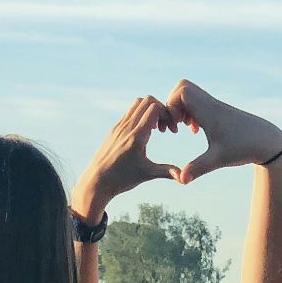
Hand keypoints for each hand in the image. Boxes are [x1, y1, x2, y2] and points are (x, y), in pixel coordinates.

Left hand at [74, 96, 180, 220]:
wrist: (96, 182)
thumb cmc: (122, 180)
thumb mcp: (147, 175)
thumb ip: (167, 172)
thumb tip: (185, 178)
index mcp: (136, 136)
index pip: (154, 108)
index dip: (167, 114)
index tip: (171, 130)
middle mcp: (126, 127)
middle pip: (147, 100)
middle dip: (160, 109)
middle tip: (165, 127)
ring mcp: (119, 126)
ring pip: (137, 104)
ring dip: (150, 110)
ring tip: (156, 129)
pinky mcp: (114, 129)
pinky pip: (129, 112)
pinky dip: (140, 115)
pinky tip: (144, 133)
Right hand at [166, 80, 281, 184]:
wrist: (267, 141)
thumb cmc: (244, 148)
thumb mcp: (218, 159)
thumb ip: (197, 168)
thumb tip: (181, 180)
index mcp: (208, 111)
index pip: (181, 92)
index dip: (171, 106)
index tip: (176, 127)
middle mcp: (210, 104)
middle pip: (182, 87)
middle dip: (173, 104)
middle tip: (177, 124)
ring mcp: (215, 106)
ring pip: (190, 94)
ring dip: (182, 108)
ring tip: (185, 127)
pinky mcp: (220, 111)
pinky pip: (199, 102)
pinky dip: (192, 112)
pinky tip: (197, 129)